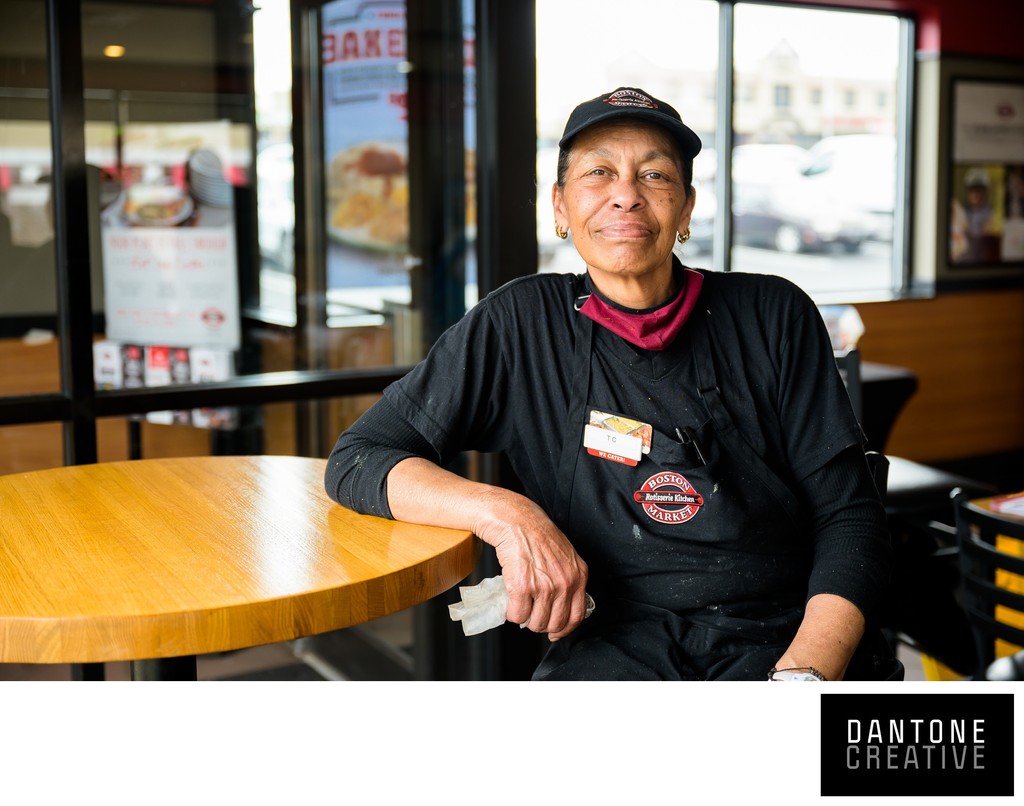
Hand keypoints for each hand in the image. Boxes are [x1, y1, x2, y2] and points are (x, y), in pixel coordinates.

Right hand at [385, 458, 588, 640]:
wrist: (516, 519)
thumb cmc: (537, 534)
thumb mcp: (565, 555)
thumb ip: (569, 579)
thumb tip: (563, 606)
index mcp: (578, 575)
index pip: (577, 616)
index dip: (564, 629)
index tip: (554, 632)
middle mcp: (564, 582)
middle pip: (554, 623)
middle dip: (540, 624)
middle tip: (531, 613)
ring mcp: (544, 585)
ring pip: (534, 622)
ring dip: (525, 618)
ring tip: (520, 604)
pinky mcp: (522, 586)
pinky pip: (517, 615)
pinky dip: (511, 612)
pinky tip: (510, 600)